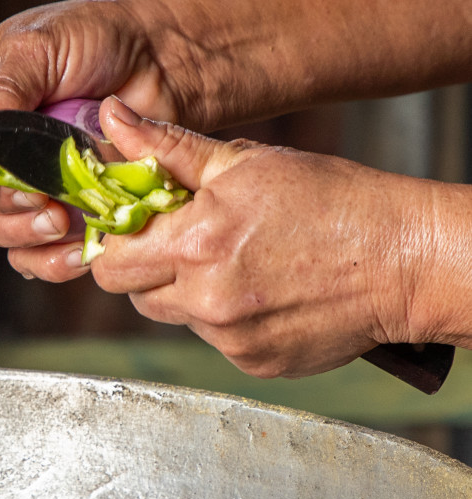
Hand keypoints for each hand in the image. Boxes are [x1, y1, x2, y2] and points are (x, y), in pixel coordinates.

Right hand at [0, 1, 197, 280]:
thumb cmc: (99, 36)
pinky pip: (34, 254)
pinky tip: (78, 251)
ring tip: (60, 219)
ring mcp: (22, 183)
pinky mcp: (59, 211)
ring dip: (20, 234)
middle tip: (37, 197)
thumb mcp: (37, 48)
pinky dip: (50, 260)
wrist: (167, 59)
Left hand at [85, 97, 434, 378]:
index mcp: (195, 243)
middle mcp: (205, 298)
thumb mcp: (244, 162)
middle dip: (146, 269)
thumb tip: (112, 120)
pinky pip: (213, 341)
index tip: (141, 227)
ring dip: (185, 293)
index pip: (111, 260)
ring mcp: (229, 337)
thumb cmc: (331, 201)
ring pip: (172, 317)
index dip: (120, 241)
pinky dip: (225, 319)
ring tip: (234, 264)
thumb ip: (168, 149)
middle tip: (184, 244)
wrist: (403, 259)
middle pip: (132, 294)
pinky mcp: (253, 362)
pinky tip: (262, 292)